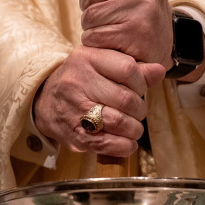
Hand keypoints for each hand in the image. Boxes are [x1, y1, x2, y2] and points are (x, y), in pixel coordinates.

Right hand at [33, 46, 164, 156]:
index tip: (139, 89)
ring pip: (118, 121)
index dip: (142, 82)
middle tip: (137, 112)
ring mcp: (74, 109)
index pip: (128, 69)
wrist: (45, 100)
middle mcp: (77, 81)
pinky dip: (124, 146)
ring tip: (133, 127)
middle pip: (125, 98)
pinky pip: (107, 144)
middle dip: (139, 109)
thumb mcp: (102, 64)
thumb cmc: (82, 80)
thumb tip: (159, 71)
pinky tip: (127, 142)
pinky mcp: (74, 134)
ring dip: (134, 129)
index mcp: (87, 58)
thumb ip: (133, 68)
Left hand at [63, 0, 173, 69]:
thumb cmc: (135, 9)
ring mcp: (145, 8)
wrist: (160, 47)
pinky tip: (113, 42)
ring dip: (92, 27)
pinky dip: (96, 43)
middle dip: (91, 6)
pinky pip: (94, 36)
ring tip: (112, 28)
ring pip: (90, 15)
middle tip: (110, 15)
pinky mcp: (137, 34)